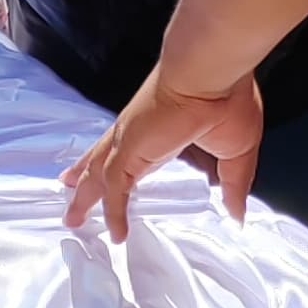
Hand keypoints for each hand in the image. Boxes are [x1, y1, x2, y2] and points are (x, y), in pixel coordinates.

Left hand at [61, 66, 265, 241]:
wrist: (212, 73)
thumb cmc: (226, 99)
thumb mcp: (236, 153)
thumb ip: (233, 186)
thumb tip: (237, 214)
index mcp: (161, 130)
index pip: (131, 152)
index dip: (120, 164)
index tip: (113, 179)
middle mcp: (138, 134)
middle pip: (102, 159)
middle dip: (86, 176)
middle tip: (70, 188)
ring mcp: (129, 141)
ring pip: (98, 174)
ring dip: (84, 196)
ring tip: (72, 216)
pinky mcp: (128, 152)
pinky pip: (114, 190)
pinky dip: (114, 213)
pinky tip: (117, 233)